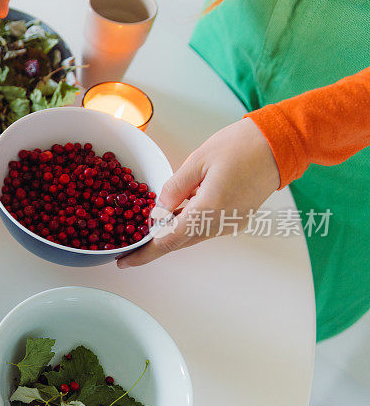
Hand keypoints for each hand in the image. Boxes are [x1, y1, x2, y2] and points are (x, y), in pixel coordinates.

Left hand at [117, 118, 280, 267]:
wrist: (280, 144)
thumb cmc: (241, 145)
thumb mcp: (198, 161)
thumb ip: (175, 188)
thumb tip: (159, 210)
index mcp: (209, 209)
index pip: (169, 239)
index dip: (145, 252)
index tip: (125, 261)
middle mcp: (221, 223)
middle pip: (180, 242)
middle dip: (154, 247)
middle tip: (130, 248)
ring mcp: (232, 223)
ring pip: (193, 236)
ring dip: (172, 233)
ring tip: (149, 226)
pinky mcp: (238, 218)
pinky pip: (206, 227)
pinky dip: (188, 224)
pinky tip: (176, 213)